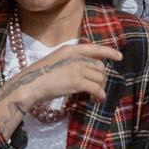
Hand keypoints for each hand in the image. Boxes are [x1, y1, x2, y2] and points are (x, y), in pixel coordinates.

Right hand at [0, 41, 116, 133]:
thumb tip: (87, 69)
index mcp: (70, 49)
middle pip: (99, 66)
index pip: (95, 48)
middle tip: (96, 89)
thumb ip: (71, 61)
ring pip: (100, 78)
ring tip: (94, 96)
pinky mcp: (77, 82)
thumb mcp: (56, 60)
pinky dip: (99, 95)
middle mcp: (75, 57)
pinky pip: (97, 88)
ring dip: (100, 88)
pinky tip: (95, 100)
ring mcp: (77, 69)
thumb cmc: (39, 75)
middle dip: (101, 78)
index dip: (109, 52)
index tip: (119, 56)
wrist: (29, 84)